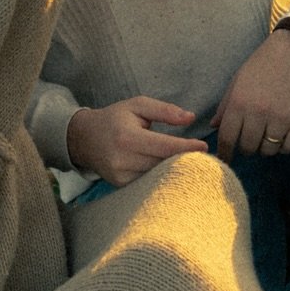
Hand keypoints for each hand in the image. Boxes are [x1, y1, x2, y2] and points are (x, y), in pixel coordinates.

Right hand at [66, 97, 209, 187]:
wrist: (84, 139)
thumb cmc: (115, 118)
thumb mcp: (137, 105)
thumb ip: (165, 110)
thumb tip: (191, 118)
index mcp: (127, 136)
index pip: (164, 146)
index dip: (186, 147)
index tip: (205, 146)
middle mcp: (122, 159)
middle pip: (163, 164)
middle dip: (184, 160)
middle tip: (204, 156)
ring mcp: (120, 176)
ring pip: (157, 176)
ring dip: (175, 170)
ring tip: (191, 163)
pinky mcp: (121, 185)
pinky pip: (148, 182)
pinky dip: (161, 177)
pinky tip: (172, 171)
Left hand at [212, 32, 289, 162]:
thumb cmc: (262, 64)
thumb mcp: (238, 81)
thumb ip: (225, 106)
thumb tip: (214, 126)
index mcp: (239, 103)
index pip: (227, 138)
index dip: (225, 152)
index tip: (226, 158)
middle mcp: (258, 113)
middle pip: (248, 147)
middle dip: (246, 148)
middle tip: (249, 142)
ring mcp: (280, 118)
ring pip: (268, 150)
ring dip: (265, 148)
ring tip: (265, 137)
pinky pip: (288, 147)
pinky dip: (283, 146)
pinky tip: (281, 137)